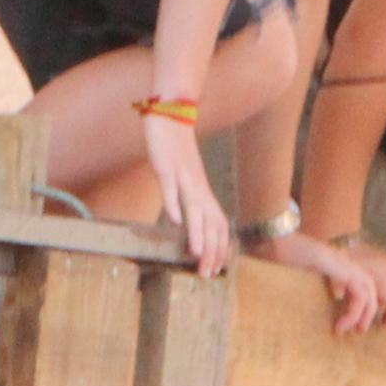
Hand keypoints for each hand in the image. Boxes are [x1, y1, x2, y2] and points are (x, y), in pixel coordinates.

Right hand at [142, 113, 227, 272]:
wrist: (171, 112)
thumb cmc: (174, 149)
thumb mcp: (183, 178)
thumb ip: (186, 199)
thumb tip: (182, 223)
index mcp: (202, 192)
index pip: (218, 226)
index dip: (218, 250)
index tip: (213, 271)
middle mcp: (197, 187)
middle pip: (211, 222)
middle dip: (211, 250)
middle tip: (207, 274)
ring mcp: (182, 176)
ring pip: (195, 208)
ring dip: (197, 233)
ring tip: (197, 254)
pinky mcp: (166, 166)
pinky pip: (171, 187)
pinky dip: (173, 204)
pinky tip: (173, 220)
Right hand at [249, 228, 376, 327]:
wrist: (273, 241)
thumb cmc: (276, 258)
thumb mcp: (296, 278)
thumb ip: (308, 288)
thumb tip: (302, 309)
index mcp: (336, 265)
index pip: (360, 285)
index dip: (359, 305)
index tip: (347, 323)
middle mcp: (344, 263)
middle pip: (370, 288)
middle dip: (368, 312)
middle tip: (358, 331)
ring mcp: (344, 264)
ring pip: (369, 292)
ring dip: (364, 315)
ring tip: (353, 331)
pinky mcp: (341, 268)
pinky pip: (359, 294)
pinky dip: (354, 313)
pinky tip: (340, 325)